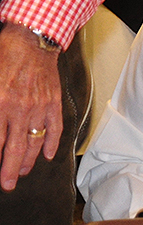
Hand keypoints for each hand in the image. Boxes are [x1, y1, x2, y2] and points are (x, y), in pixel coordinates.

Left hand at [0, 25, 61, 190]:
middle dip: (10, 170)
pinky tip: (47, 155)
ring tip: (23, 172)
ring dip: (29, 160)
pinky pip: (54, 128)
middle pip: (15, 148)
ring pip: (35, 142)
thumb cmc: (6, 55)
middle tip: (7, 184)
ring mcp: (39, 107)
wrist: (32, 40)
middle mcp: (20, 110)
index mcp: (1, 104)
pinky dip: (51, 143)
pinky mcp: (53, 102)